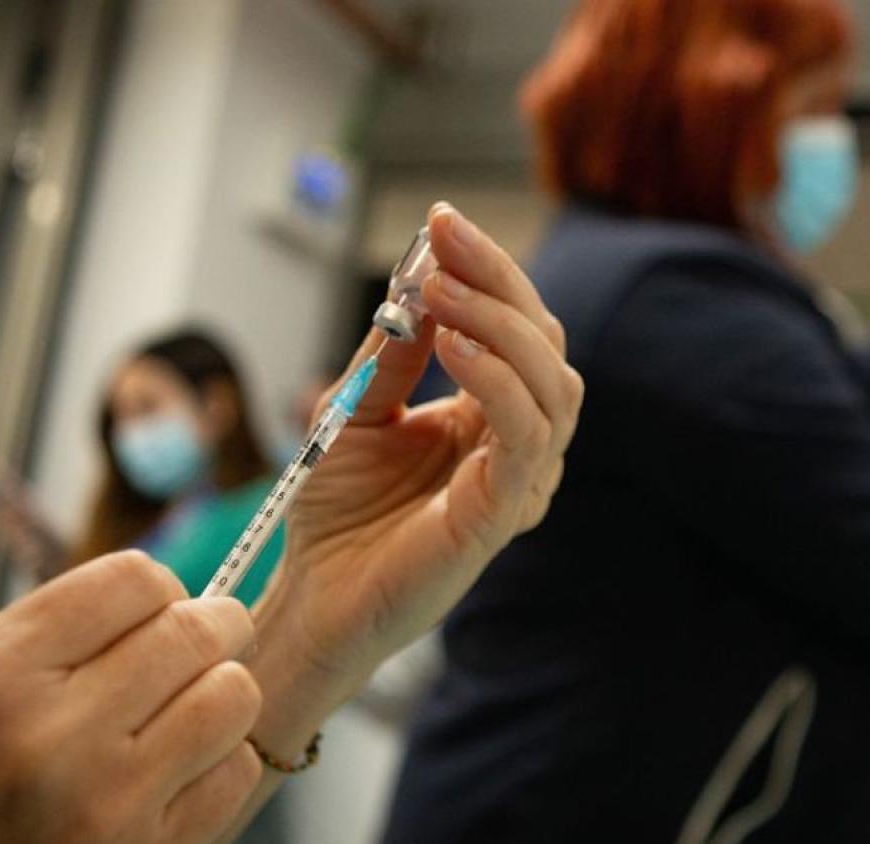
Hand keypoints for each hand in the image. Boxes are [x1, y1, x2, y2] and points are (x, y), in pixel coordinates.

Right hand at [0, 552, 262, 843]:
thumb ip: (52, 637)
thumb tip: (164, 596)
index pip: (134, 580)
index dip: (161, 589)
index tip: (161, 609)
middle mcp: (47, 735)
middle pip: (197, 632)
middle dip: (214, 629)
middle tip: (206, 642)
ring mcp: (103, 805)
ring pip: (233, 696)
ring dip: (222, 694)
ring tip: (190, 708)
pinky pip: (234, 775)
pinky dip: (220, 763)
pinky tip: (180, 771)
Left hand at [248, 203, 582, 726]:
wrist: (314, 595)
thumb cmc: (339, 510)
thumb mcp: (359, 404)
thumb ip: (398, 348)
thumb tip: (426, 276)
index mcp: (492, 416)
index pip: (520, 328)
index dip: (489, 270)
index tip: (441, 223)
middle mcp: (518, 445)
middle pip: (548, 345)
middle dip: (500, 282)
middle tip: (445, 245)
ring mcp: (519, 481)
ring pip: (555, 386)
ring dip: (500, 325)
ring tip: (440, 293)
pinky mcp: (503, 515)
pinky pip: (527, 437)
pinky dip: (497, 382)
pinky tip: (452, 347)